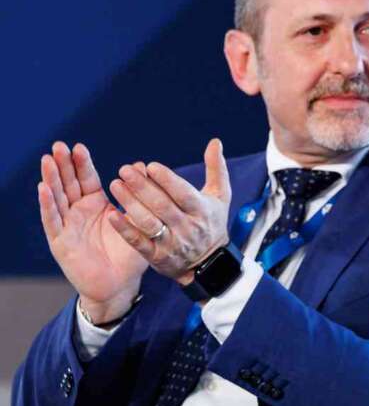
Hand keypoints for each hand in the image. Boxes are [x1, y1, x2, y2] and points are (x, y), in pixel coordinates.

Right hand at [38, 142, 148, 323]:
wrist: (120, 285)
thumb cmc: (128, 253)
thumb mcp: (135, 222)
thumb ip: (136, 197)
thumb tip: (141, 166)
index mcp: (96, 205)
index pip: (87, 179)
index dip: (81, 163)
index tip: (78, 146)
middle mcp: (78, 213)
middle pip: (68, 184)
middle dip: (62, 165)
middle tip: (58, 145)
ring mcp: (67, 226)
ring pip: (57, 198)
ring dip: (51, 179)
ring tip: (47, 160)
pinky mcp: (61, 242)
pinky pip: (53, 221)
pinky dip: (48, 205)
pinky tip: (44, 189)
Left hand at [107, 139, 231, 284]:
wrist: (210, 264)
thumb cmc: (212, 222)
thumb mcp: (220, 196)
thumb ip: (216, 168)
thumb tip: (215, 142)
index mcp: (201, 210)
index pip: (183, 193)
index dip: (167, 180)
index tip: (150, 166)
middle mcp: (187, 227)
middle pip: (162, 206)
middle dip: (142, 187)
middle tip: (124, 170)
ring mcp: (172, 243)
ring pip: (149, 222)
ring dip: (130, 203)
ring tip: (114, 184)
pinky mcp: (158, 257)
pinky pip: (139, 242)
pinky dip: (125, 229)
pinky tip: (111, 214)